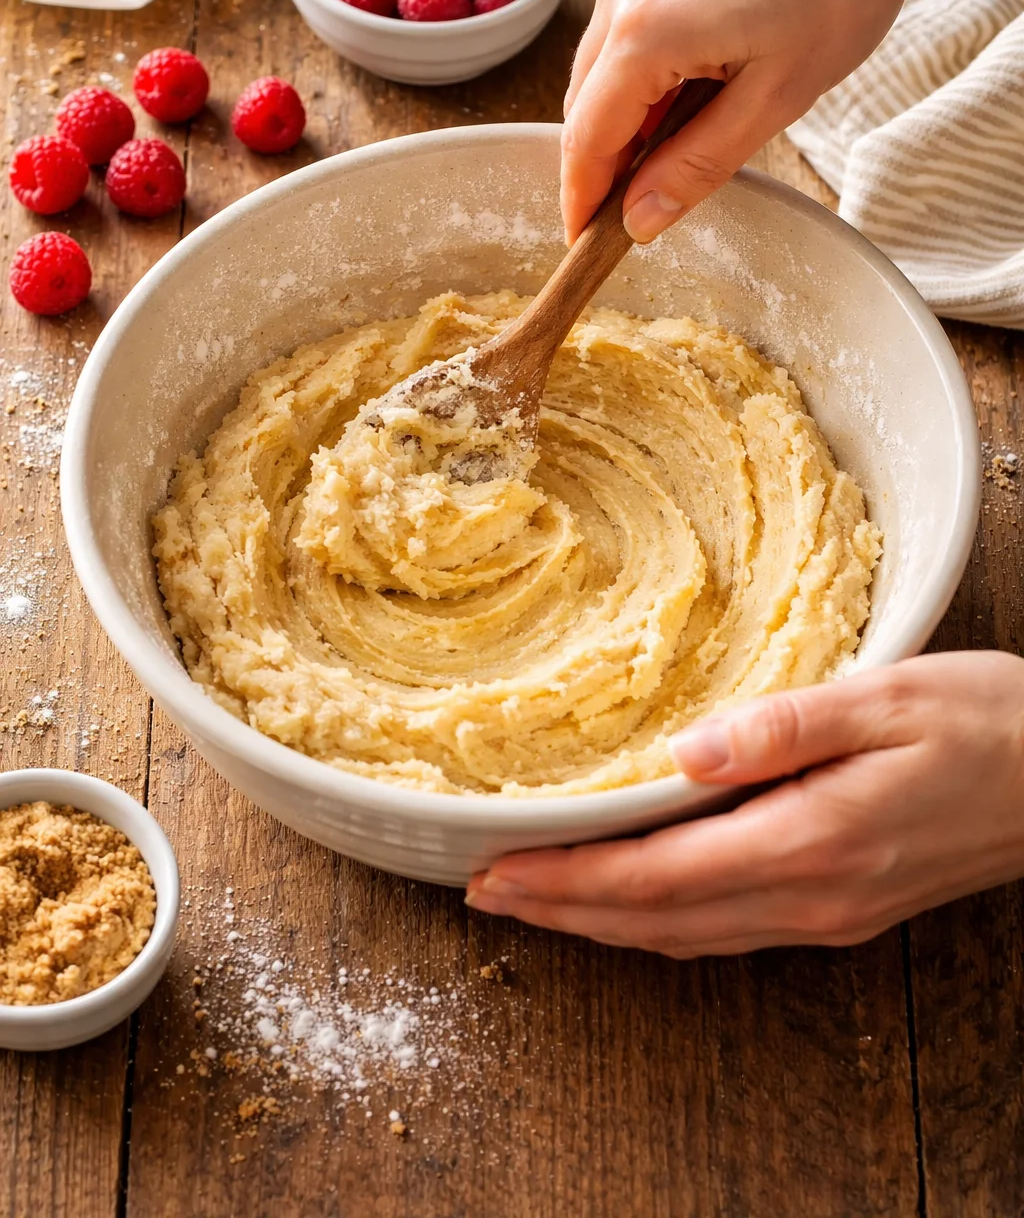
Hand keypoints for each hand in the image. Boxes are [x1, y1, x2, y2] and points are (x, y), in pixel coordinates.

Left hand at [465, 653, 1023, 957]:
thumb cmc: (990, 723)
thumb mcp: (888, 697)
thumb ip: (783, 725)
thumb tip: (684, 750)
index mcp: (811, 839)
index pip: (657, 876)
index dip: (568, 880)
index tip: (498, 872)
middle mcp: (812, 895)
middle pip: (658, 920)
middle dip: (565, 911)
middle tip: (487, 893)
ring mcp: (829, 911)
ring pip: (689, 934)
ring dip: (605, 924)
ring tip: (539, 903)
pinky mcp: (843, 906)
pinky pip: (728, 928)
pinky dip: (661, 921)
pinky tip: (636, 904)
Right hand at [560, 0, 1023, 245]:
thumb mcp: (777, 98)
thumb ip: (697, 166)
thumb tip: (641, 220)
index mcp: (645, 32)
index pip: (587, 141)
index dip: (583, 199)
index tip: (586, 242)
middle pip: (583, 106)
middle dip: (605, 163)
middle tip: (642, 209)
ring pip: (600, 69)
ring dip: (626, 118)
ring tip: (682, 146)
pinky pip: (622, 32)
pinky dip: (640, 74)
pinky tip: (690, 90)